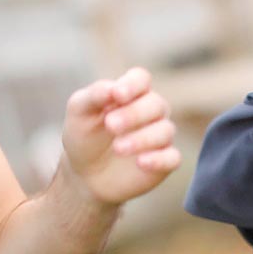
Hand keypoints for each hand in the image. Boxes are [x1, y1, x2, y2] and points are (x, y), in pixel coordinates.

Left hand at [58, 67, 180, 205]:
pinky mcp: (165, 161)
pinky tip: (141, 162)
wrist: (86, 174)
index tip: (118, 95)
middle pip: (156, 104)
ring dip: (142, 138)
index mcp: (132, 93)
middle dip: (134, 114)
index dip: (133, 84)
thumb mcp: (80, 112)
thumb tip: (112, 88)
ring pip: (165, 131)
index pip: (141, 79)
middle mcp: (151, 111)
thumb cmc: (84, 135)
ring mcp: (160, 136)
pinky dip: (159, 159)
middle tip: (110, 125)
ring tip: (118, 148)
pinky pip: (173, 157)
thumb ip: (94, 95)